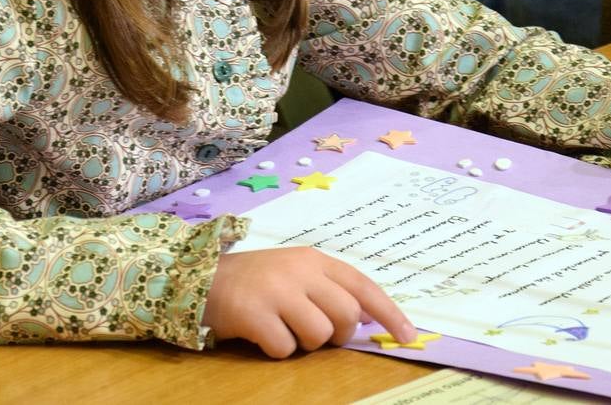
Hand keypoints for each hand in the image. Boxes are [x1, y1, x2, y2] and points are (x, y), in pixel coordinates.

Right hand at [202, 247, 415, 357]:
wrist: (201, 279)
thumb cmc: (255, 281)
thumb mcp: (296, 274)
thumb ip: (330, 289)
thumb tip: (368, 317)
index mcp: (314, 259)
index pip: (363, 285)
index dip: (390, 312)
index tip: (408, 336)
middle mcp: (299, 270)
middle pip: (346, 315)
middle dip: (338, 335)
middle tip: (314, 332)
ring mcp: (276, 290)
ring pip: (319, 335)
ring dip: (305, 343)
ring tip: (283, 328)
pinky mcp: (255, 313)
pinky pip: (285, 348)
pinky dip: (277, 350)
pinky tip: (262, 334)